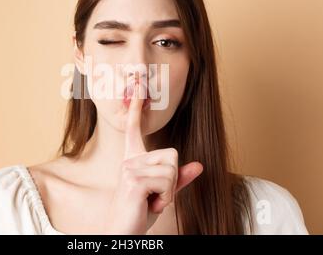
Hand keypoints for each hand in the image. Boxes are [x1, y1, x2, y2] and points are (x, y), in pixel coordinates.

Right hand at [103, 81, 202, 233]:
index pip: (135, 130)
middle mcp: (129, 160)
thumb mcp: (162, 195)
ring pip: (173, 169)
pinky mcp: (134, 180)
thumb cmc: (138, 214)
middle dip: (172, 180)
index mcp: (133, 160)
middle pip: (173, 155)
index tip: (137, 88)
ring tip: (151, 201)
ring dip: (169, 192)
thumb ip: (179, 179)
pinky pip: (168, 181)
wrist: (123, 233)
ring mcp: (129, 169)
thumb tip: (199, 165)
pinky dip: (166, 199)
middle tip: (155, 197)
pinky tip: (149, 205)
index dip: (137, 109)